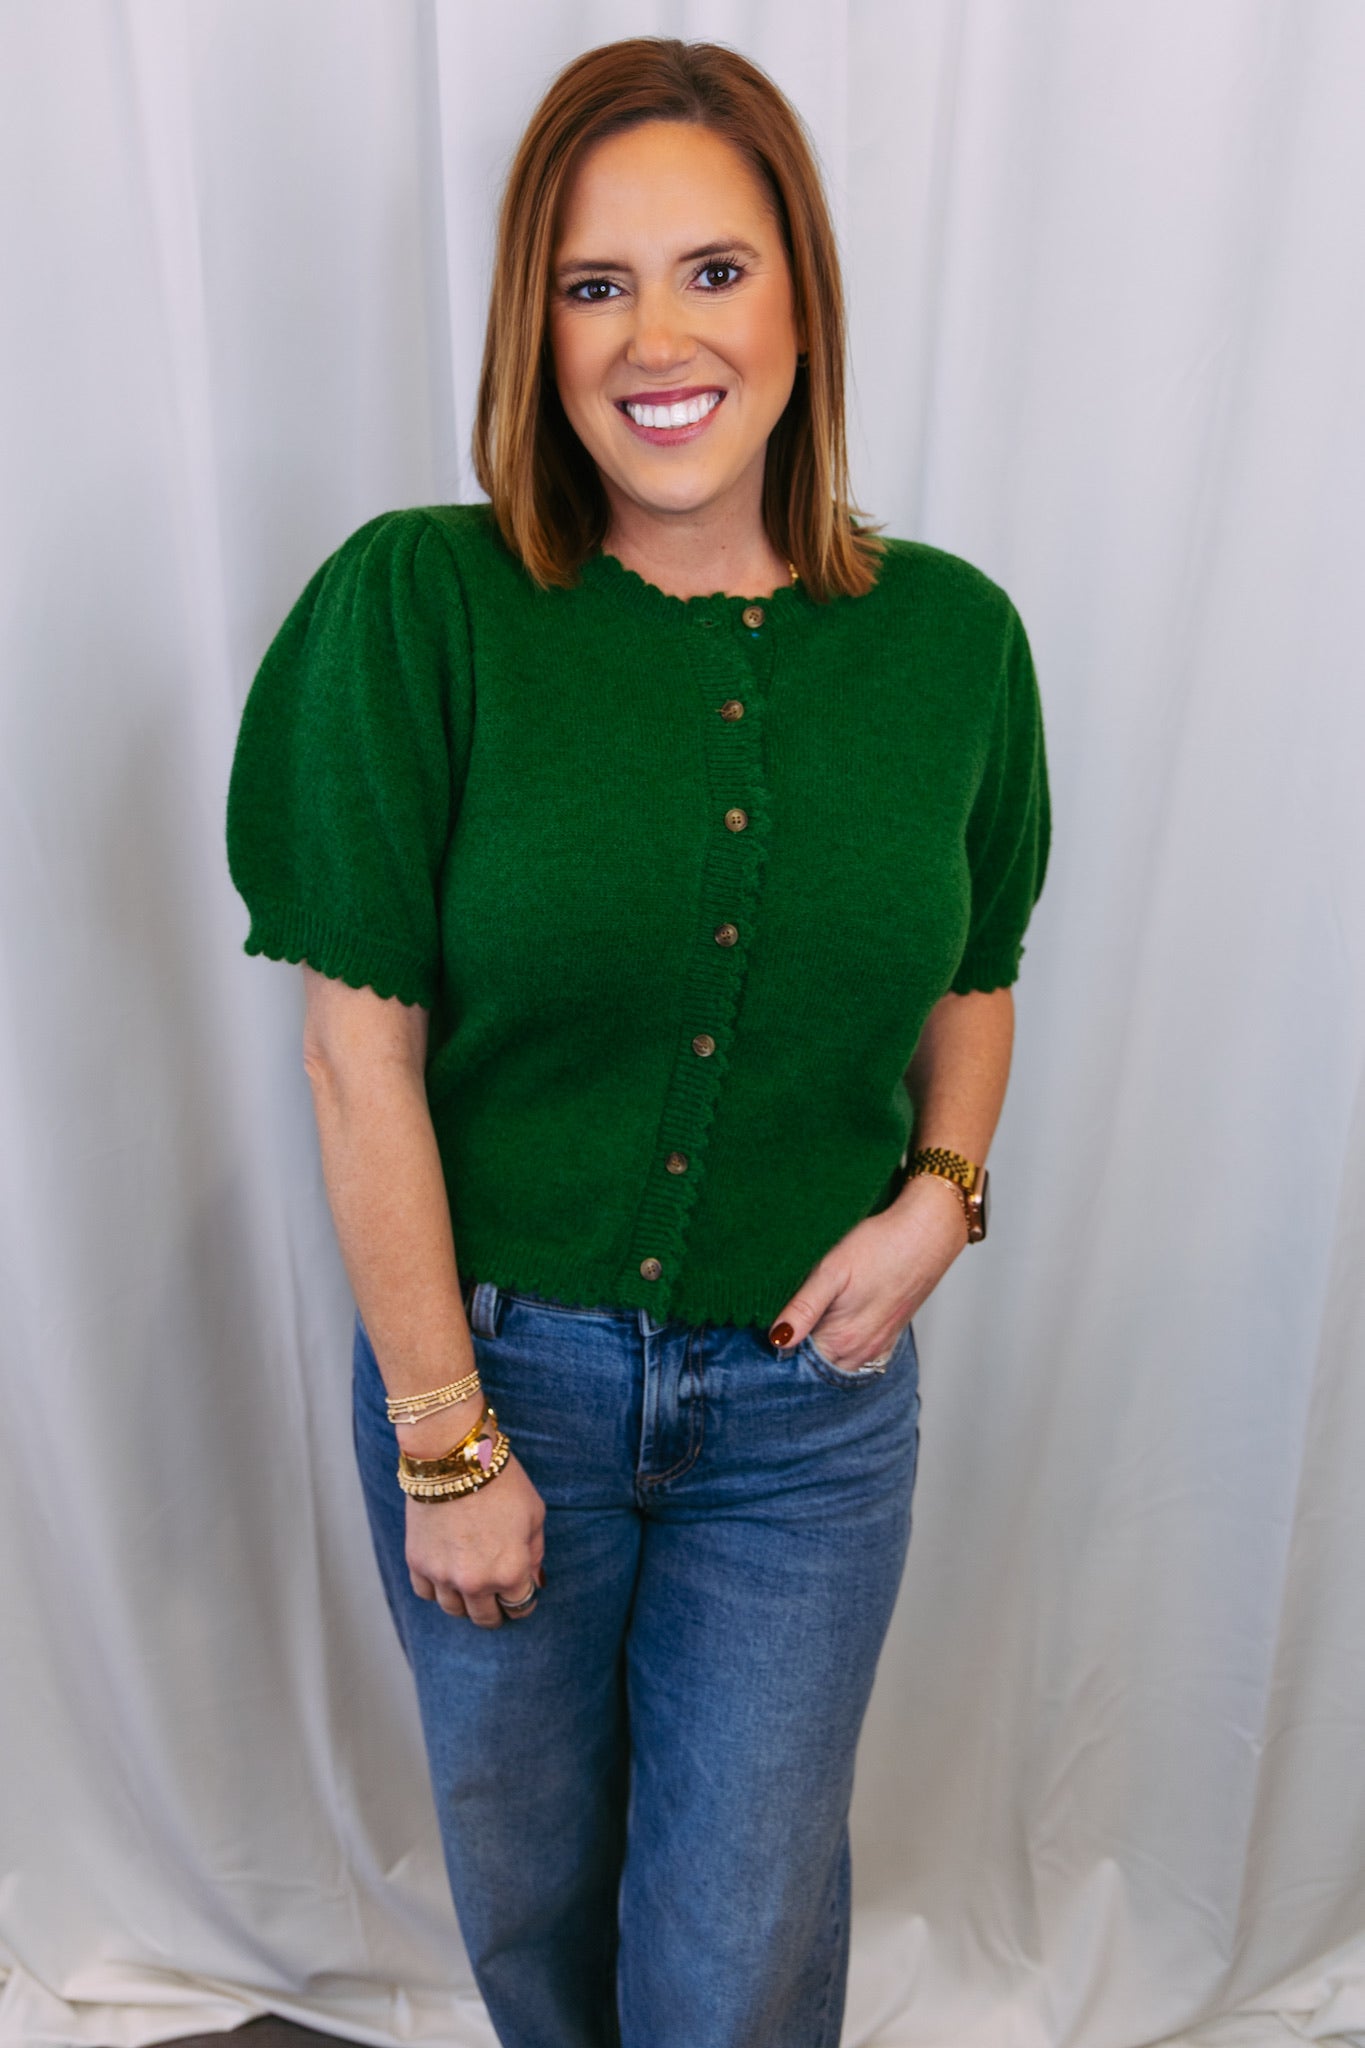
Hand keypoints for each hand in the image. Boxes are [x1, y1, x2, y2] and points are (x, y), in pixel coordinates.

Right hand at [405, 1452, 545, 1626]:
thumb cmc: (501, 1481)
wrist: (454, 1457)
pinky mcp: (417, 1563)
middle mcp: (476, 1582)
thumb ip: (535, 1553)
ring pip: (454, 1610)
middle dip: (495, 1610)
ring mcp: (443, 1576)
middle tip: (497, 1598)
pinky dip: (437, 1588)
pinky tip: (446, 1573)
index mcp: (510, 1572)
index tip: (521, 1595)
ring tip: (470, 1585)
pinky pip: (426, 1593)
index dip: (523, 1602)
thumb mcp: (534, 1514)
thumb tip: (532, 1581)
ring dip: (465, 1602)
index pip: (520, 1608)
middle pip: (485, 1618)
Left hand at [768, 1172, 969, 1368]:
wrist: (928, 1233)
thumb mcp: (832, 1271)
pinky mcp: (890, 1336)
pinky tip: (834, 1330)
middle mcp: (861, 1351)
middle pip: (817, 1367)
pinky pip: (860, 1358)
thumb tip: (777, 1339)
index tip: (762, 1332)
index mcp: (842, 1338)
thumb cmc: (881, 1246)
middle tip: (780, 1328)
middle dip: (796, 1355)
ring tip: (804, 1326)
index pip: (797, 1362)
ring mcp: (878, 1346)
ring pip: (838, 1364)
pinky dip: (842, 1352)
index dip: (778, 1348)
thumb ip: (803, 1308)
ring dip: (819, 1353)